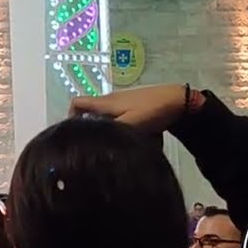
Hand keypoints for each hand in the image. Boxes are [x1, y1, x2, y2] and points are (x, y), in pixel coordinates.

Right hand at [68, 84, 201, 132]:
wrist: (177, 100)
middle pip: (91, 113)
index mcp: (105, 103)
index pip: (77, 103)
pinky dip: (124, 128)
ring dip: (110, 130)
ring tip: (117, 145)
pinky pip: (122, 118)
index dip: (69, 116)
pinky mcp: (135, 106)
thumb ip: (111, 132)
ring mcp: (123, 102)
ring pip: (108, 117)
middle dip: (93, 129)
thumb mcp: (130, 124)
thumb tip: (92, 141)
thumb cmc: (152, 110)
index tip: (75, 134)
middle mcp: (110, 100)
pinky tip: (135, 140)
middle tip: (96, 146)